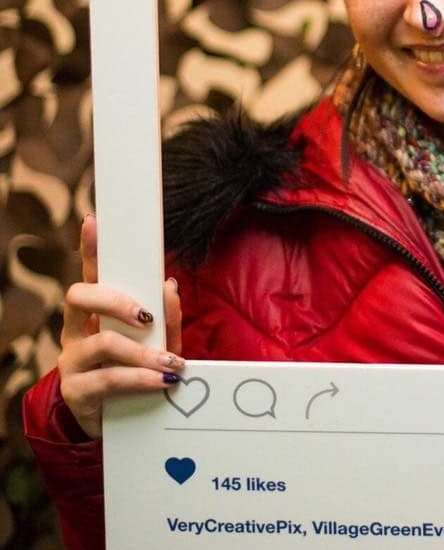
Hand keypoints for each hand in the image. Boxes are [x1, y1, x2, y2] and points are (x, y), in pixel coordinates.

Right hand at [58, 214, 183, 438]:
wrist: (120, 424)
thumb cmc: (139, 372)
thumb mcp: (161, 343)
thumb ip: (167, 317)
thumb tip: (169, 285)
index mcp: (96, 312)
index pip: (92, 274)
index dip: (90, 247)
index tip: (93, 220)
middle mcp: (77, 330)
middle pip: (80, 297)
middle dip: (114, 300)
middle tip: (146, 315)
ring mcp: (72, 360)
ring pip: (101, 342)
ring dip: (142, 353)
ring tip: (171, 364)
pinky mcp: (76, 391)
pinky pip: (108, 378)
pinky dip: (140, 379)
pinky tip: (161, 382)